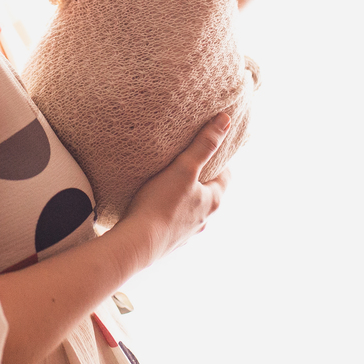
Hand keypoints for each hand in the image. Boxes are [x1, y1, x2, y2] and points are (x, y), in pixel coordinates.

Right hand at [112, 114, 233, 267]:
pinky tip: (154, 210)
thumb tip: (226, 120)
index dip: (218, 162)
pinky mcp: (169, 242)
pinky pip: (173, 224)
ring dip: (184, 200)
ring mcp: (187, 233)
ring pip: (191, 211)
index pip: (225, 176)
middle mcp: (204, 219)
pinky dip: (168, 215)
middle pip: (208, 194)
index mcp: (212, 201)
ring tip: (167, 186)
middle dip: (199, 180)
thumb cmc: (161, 203)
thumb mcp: (184, 168)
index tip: (207, 150)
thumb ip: (204, 144)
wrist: (137, 243)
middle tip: (184, 164)